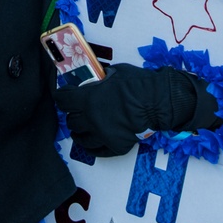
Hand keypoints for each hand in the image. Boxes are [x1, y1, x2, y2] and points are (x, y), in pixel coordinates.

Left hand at [55, 64, 218, 156]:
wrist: (159, 102)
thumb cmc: (140, 84)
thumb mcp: (115, 72)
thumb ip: (100, 79)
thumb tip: (92, 80)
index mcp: (88, 98)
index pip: (62, 100)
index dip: (62, 97)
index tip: (64, 96)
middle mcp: (92, 119)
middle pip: (71, 121)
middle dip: (74, 114)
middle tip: (79, 111)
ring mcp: (103, 134)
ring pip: (80, 137)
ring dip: (81, 131)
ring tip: (84, 127)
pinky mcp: (115, 146)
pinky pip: (96, 150)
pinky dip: (93, 145)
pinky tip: (94, 140)